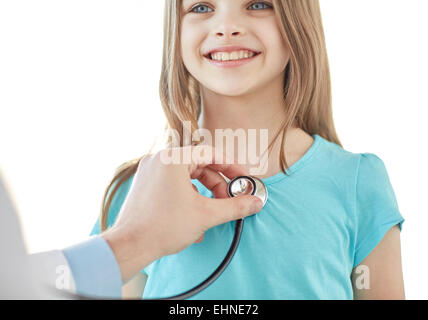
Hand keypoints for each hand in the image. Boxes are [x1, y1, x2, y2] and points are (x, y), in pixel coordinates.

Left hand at [102, 145, 263, 282]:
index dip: (231, 167)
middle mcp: (159, 160)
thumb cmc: (161, 227)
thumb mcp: (206, 215)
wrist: (129, 247)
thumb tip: (254, 202)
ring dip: (204, 193)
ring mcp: (150, 172)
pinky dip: (188, 198)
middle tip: (230, 199)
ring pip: (186, 176)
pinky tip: (194, 218)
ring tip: (213, 212)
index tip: (243, 178)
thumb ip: (234, 206)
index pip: (210, 154)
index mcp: (173, 159)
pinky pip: (173, 185)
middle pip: (198, 165)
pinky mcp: (145, 185)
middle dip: (217, 184)